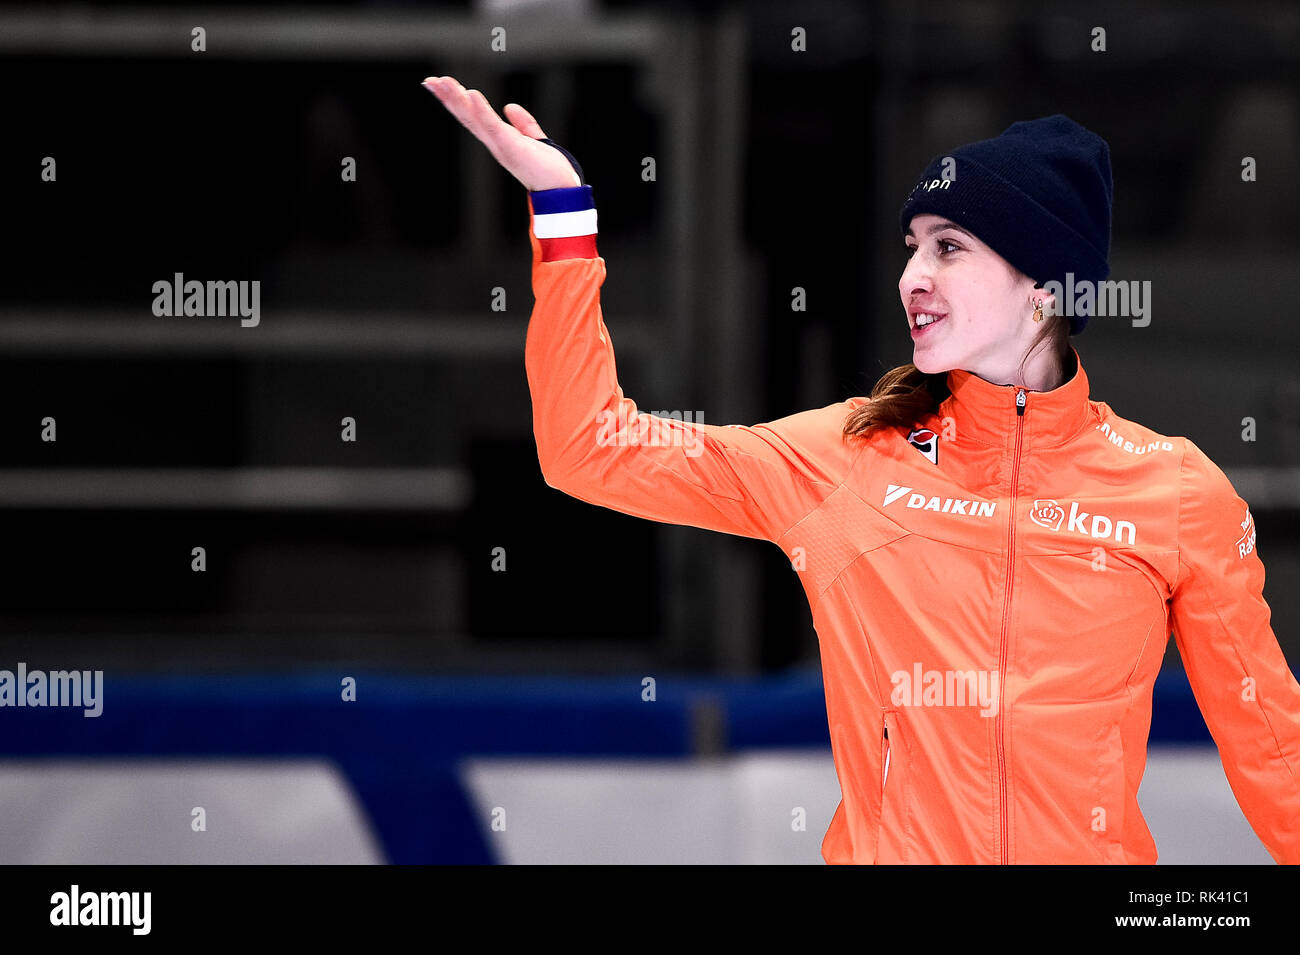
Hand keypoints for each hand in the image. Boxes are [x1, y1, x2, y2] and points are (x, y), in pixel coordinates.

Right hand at [422, 75, 582, 191]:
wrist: (562, 191)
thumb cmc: (549, 171)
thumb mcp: (534, 140)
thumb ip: (524, 125)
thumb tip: (510, 107)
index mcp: (499, 139)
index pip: (473, 117)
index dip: (456, 101)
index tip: (439, 85)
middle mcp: (495, 143)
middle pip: (467, 117)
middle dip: (448, 99)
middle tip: (430, 81)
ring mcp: (501, 146)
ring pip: (474, 119)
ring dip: (457, 100)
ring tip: (443, 82)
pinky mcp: (512, 148)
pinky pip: (493, 127)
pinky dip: (481, 111)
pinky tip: (471, 94)